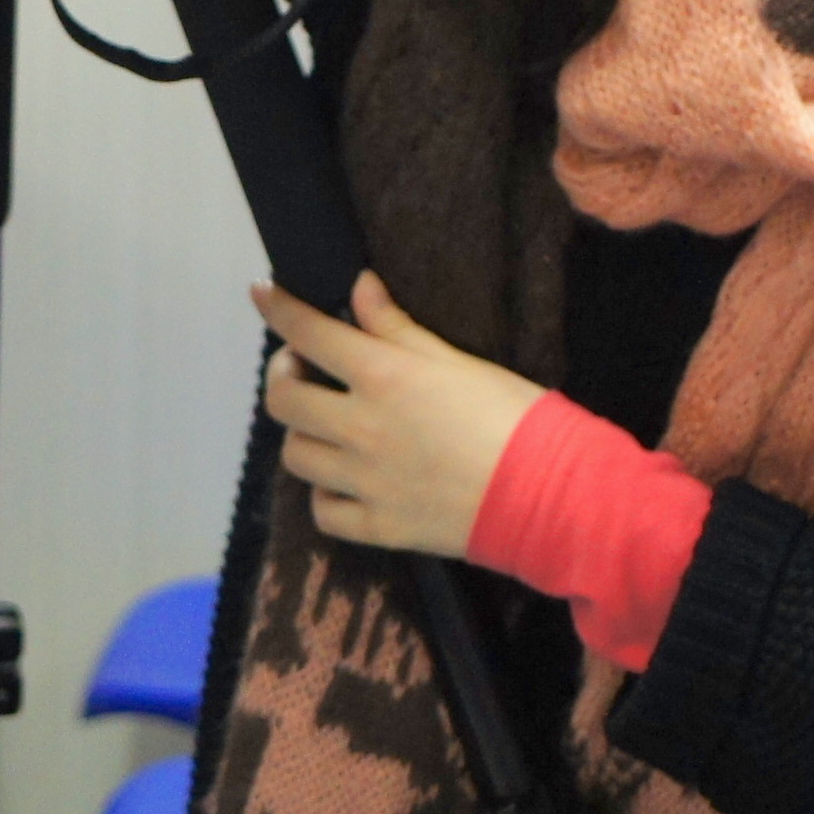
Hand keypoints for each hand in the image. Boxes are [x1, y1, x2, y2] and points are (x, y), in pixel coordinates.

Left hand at [256, 275, 547, 558]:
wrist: (550, 493)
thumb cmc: (514, 417)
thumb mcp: (456, 359)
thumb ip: (397, 327)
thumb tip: (359, 287)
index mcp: (381, 377)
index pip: (308, 333)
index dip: (278, 309)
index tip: (263, 293)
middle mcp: (361, 429)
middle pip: (283, 400)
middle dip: (283, 375)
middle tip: (302, 367)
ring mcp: (365, 482)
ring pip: (296, 456)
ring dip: (302, 434)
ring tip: (325, 424)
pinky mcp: (379, 527)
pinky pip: (324, 512)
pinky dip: (325, 494)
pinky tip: (342, 481)